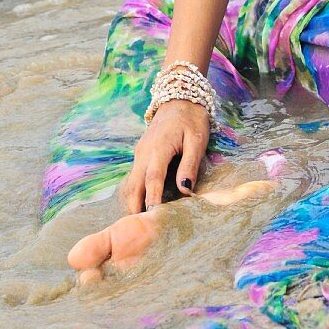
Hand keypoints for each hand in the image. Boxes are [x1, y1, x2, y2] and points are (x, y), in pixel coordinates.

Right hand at [122, 99, 210, 213]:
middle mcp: (144, 152)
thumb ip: (190, 164)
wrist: (179, 97)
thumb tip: (185, 190)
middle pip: (134, 185)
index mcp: (158, 148)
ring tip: (140, 224)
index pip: (152, 179)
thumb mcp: (197, 139)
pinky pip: (134, 177)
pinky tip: (142, 206)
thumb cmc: (192, 118)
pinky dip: (136, 192)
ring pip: (131, 183)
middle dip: (135, 207)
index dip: (152, 199)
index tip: (152, 218)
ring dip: (133, 201)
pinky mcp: (141, 155)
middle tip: (138, 230)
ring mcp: (140, 153)